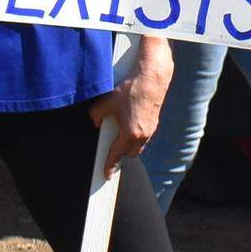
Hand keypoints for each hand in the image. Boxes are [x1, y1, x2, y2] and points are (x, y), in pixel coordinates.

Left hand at [88, 36, 173, 178]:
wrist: (152, 77)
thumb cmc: (132, 89)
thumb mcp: (107, 102)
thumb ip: (97, 115)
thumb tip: (96, 121)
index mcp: (130, 133)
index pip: (117, 155)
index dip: (109, 165)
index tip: (106, 174)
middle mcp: (143, 135)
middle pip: (130, 153)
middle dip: (120, 153)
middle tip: (111, 148)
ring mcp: (151, 129)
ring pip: (138, 145)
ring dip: (128, 143)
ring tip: (119, 132)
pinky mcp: (154, 121)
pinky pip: (144, 135)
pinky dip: (135, 134)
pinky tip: (129, 121)